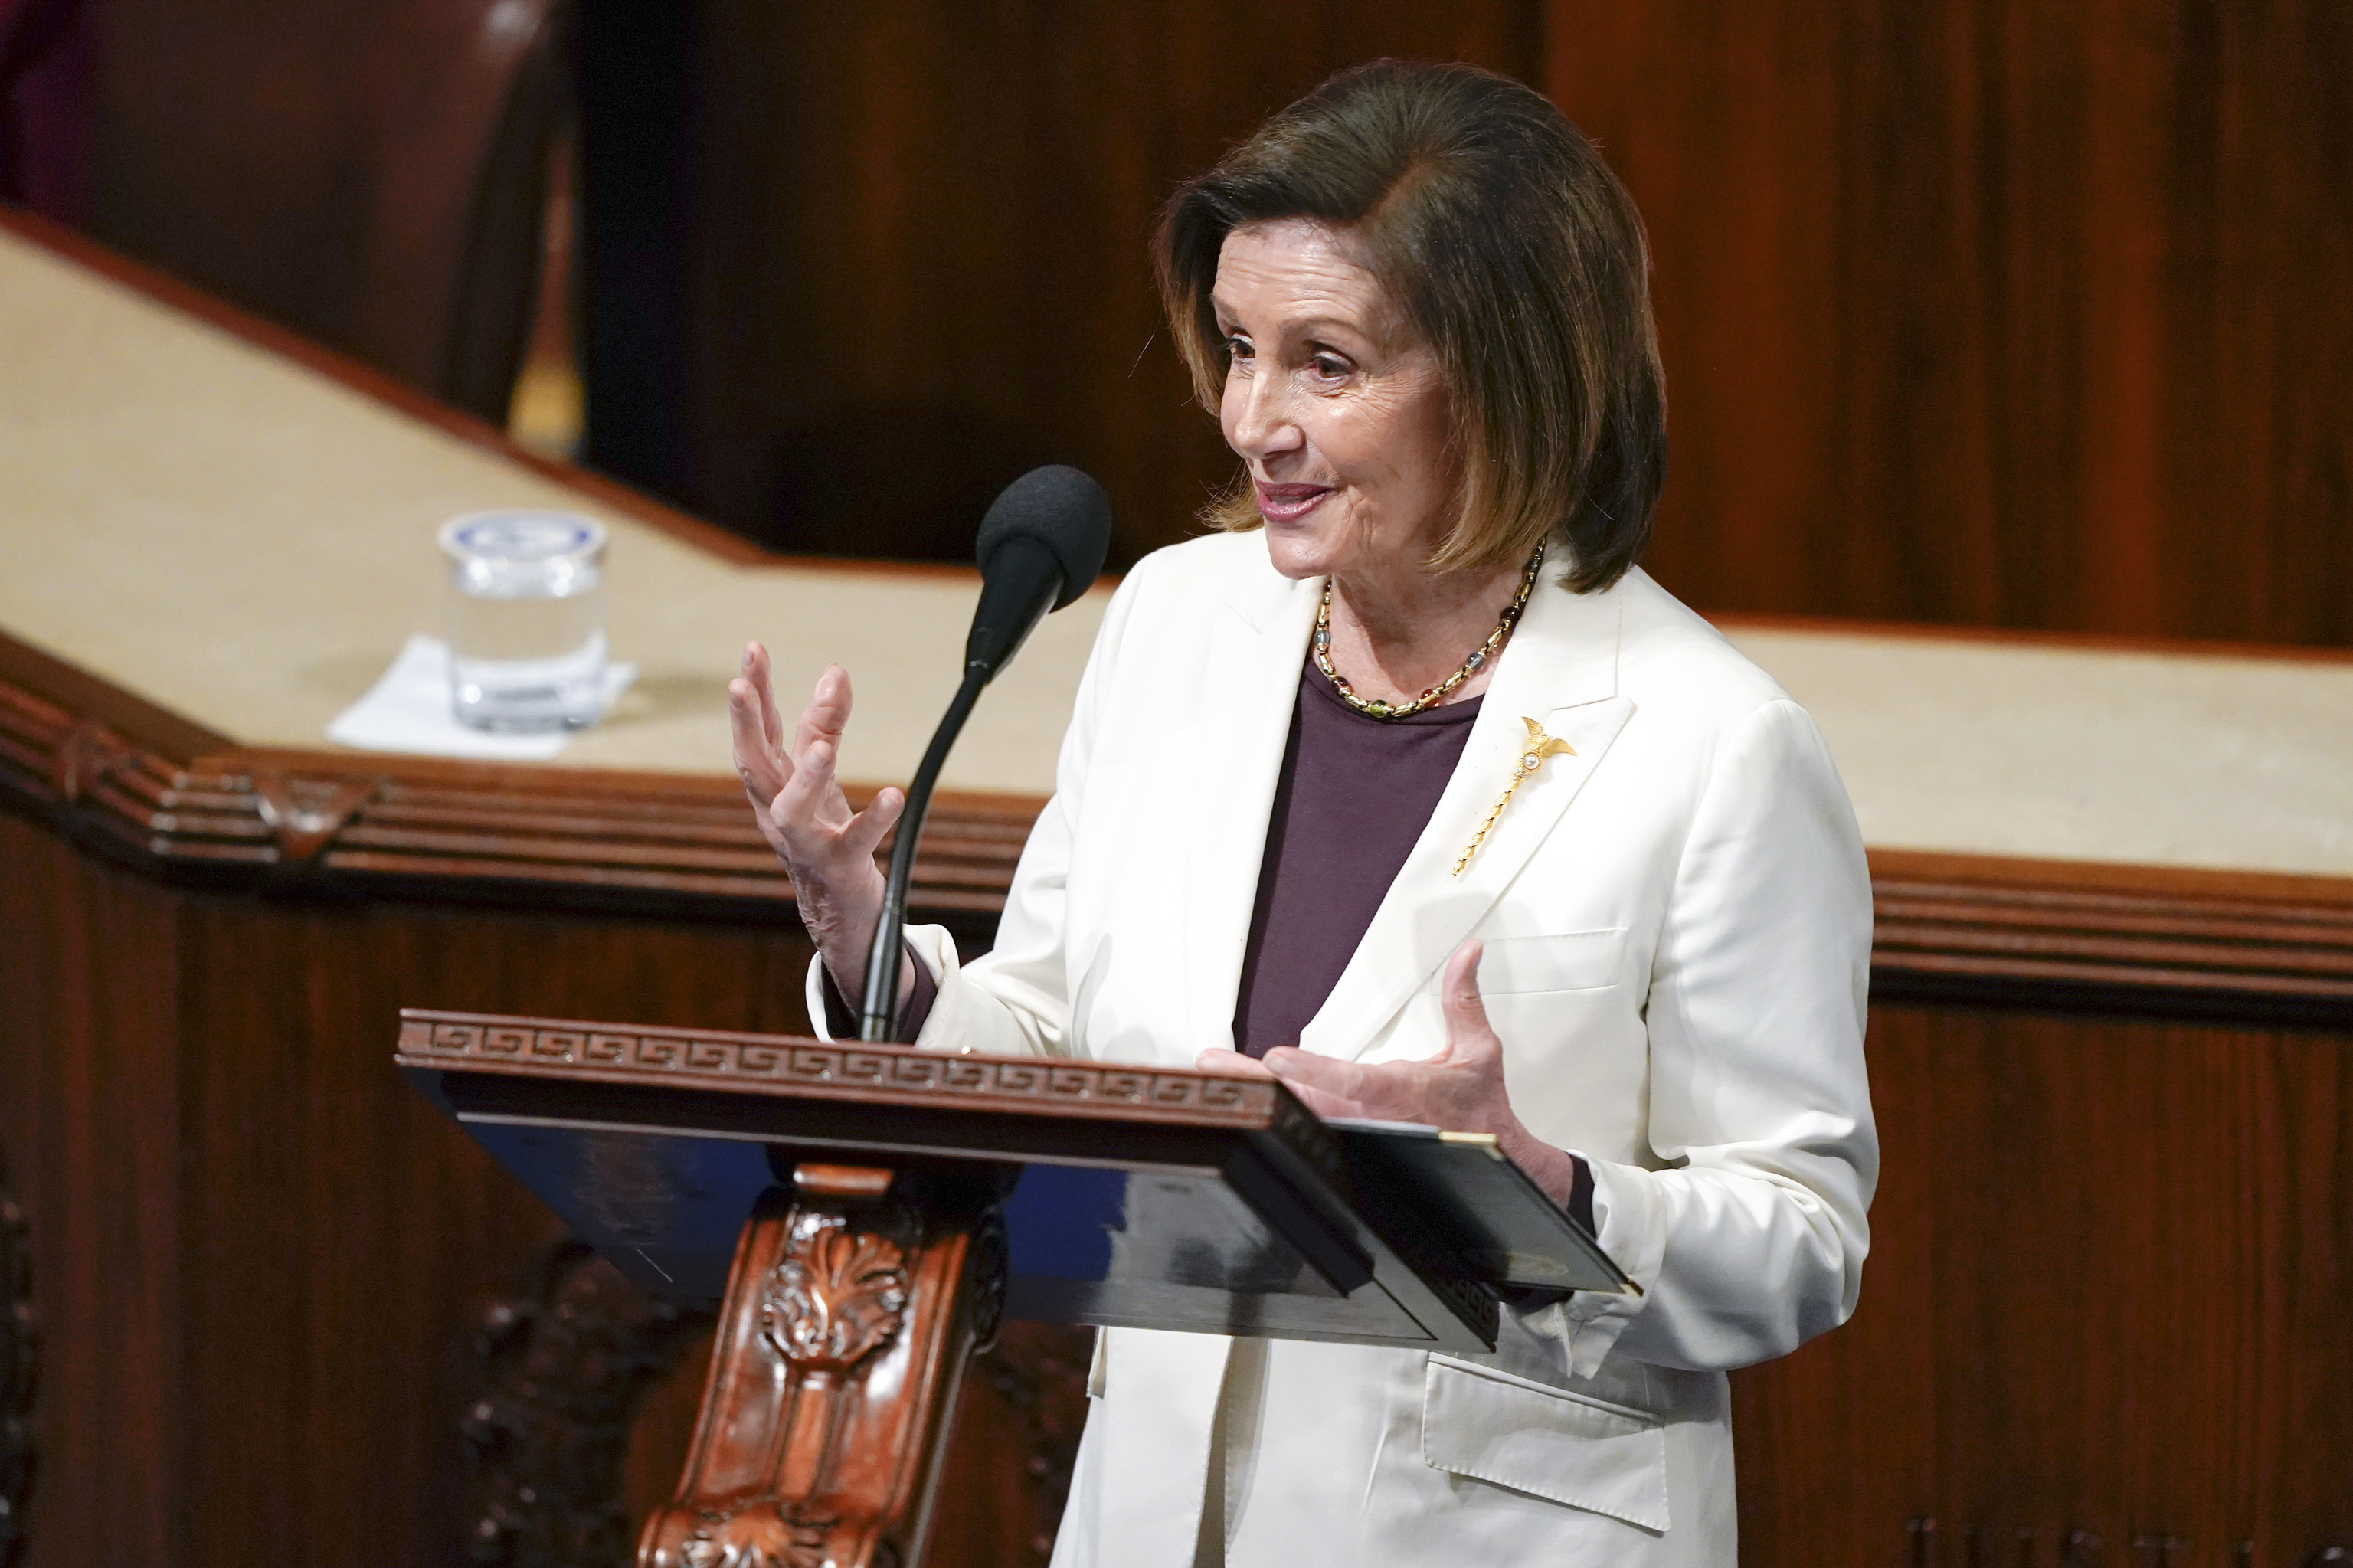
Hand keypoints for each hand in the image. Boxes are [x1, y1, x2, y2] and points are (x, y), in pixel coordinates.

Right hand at [729, 642, 906, 1000]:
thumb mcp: (818, 773)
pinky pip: (855, 841)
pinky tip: (893, 796)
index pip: (758, 730)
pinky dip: (874, 819)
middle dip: (745, 723)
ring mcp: (803, 840)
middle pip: (753, 764)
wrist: (833, 905)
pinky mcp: (838, 864)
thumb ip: (823, 724)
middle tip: (738, 685)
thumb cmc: (821, 831)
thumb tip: (834, 672)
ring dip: (807, 778)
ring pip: (793, 810)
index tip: (753, 648)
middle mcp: (777, 810)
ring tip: (825, 750)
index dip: (754, 690)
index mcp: (771, 784)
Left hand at [1195, 939, 1579, 1204]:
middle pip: (1306, 1102)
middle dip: (1258, 1084)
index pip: (1353, 1082)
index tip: (1278, 1058)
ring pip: (1298, 1115)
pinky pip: (1304, 1126)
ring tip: (1214, 1072)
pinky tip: (1241, 1099)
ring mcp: (1356, 1134)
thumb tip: (1468, 952)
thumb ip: (1463, 998)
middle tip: (1214, 1064)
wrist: (1491, 1161)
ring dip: (1255, 1095)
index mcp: (1403, 1094)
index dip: (1314, 1072)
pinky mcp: (1348, 1141)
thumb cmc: (1479, 1108)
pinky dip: (1272, 1109)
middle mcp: (1372, 1120)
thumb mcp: (1478, 1049)